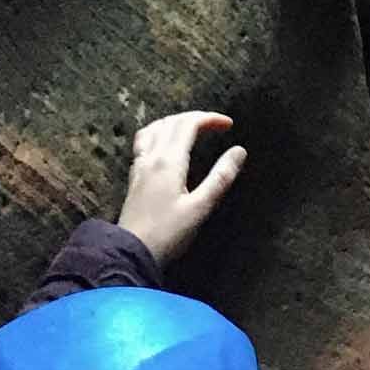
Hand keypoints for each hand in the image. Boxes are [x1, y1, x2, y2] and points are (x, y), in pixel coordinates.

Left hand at [117, 112, 247, 267]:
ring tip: (191, 128)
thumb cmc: (168, 234)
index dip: (210, 119)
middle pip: (171, 122)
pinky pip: (144, 141)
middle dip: (195, 118)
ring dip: (175, 122)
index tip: (229, 124)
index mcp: (169, 161)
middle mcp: (152, 157)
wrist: (131, 252)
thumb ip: (221, 177)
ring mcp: (139, 166)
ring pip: (154, 128)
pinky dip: (158, 132)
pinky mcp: (134, 176)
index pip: (188, 124)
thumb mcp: (201, 208)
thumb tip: (239, 150)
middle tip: (216, 126)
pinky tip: (164, 145)